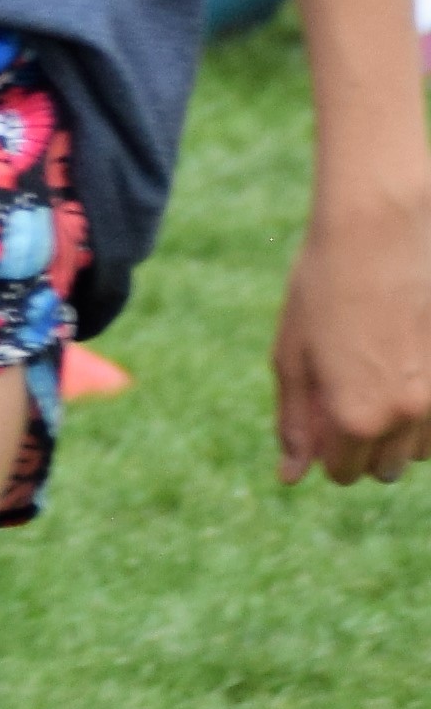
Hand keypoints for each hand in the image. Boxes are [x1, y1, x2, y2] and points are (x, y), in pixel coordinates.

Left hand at [276, 185, 430, 482]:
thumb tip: (291, 477)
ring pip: (424, 449)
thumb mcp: (292, 358)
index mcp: (356, 418)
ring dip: (401, 432)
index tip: (323, 426)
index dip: (328, 455)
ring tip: (378, 380)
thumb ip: (295, 422)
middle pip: (388, 468)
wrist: (383, 232)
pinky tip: (404, 371)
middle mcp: (407, 414)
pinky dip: (425, 411)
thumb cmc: (324, 289)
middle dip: (364, 448)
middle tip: (350, 399)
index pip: (345, 474)